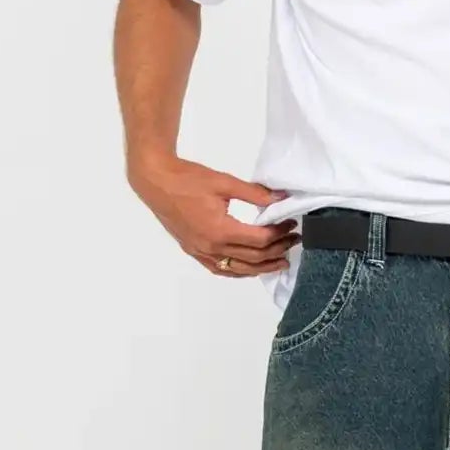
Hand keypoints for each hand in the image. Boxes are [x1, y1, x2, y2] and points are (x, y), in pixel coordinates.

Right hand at [127, 153, 298, 275]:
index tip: (291, 225)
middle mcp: (211, 247)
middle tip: (293, 240)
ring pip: (238, 269)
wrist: (156, 182)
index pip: (259, 240)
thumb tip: (280, 197)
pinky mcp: (194, 251)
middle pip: (253, 257)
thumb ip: (255, 193)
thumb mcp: (225, 182)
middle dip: (277, 250)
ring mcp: (201, 252)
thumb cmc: (188, 179)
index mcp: (220, 230)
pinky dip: (238, 271)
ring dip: (262, 267)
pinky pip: (220, 268)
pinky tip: (250, 268)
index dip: (279, 233)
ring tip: (280, 262)